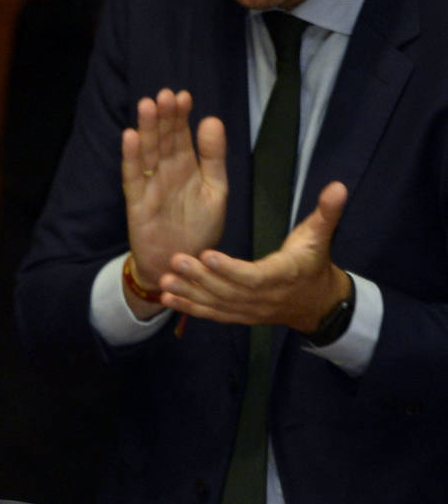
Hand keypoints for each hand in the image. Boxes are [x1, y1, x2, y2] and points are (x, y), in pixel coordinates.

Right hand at [122, 89, 227, 315]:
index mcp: (187, 167)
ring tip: (147, 106)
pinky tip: (130, 137)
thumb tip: (212, 120)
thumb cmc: (200, 231)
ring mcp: (150, 187)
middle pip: (162, 139)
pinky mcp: (137, 204)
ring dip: (146, 130)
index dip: (181, 116)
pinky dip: (130, 159)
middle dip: (163, 118)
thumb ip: (214, 159)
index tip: (184, 97)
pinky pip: (132, 178)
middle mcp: (166, 173)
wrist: (182, 267)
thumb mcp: (215, 192)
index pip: (182, 135)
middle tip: (165, 95)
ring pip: (147, 153)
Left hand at [159, 181, 349, 331]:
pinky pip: (212, 314)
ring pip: (216, 304)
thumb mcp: (321, 235)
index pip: (252, 276)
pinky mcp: (238, 316)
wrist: (315, 302)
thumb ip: (327, 212)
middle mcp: (262, 299)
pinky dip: (189, 307)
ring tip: (164, 280)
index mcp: (281, 276)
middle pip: (227, 291)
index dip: (229, 269)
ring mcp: (248, 311)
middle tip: (175, 261)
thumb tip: (339, 187)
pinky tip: (167, 297)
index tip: (206, 254)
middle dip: (200, 278)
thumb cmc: (314, 261)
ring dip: (189, 293)